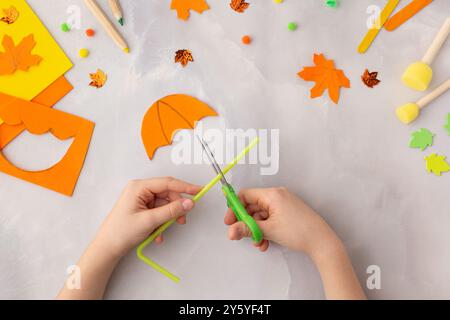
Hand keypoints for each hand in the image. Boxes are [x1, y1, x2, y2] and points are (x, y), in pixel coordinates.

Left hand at [95, 177, 200, 258]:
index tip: (199, 191)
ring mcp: (141, 200)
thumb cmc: (121, 232)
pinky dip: (161, 222)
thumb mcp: (150, 221)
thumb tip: (188, 203)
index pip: (168, 183)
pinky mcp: (142, 209)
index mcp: (139, 187)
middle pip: (168, 194)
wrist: (107, 248)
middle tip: (182, 219)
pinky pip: (159, 212)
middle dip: (175, 208)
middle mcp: (140, 190)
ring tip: (163, 230)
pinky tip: (157, 233)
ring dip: (168, 218)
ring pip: (165, 205)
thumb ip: (171, 211)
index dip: (185, 187)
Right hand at [224, 187, 339, 256]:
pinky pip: (269, 219)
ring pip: (260, 215)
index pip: (245, 195)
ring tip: (258, 242)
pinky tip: (265, 242)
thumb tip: (231, 230)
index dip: (234, 208)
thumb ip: (246, 229)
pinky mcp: (287, 213)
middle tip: (240, 234)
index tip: (229, 221)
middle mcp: (277, 196)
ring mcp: (283, 205)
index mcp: (272, 194)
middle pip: (251, 206)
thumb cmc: (300, 232)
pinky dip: (264, 230)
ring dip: (255, 230)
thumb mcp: (268, 231)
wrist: (322, 242)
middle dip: (245, 222)